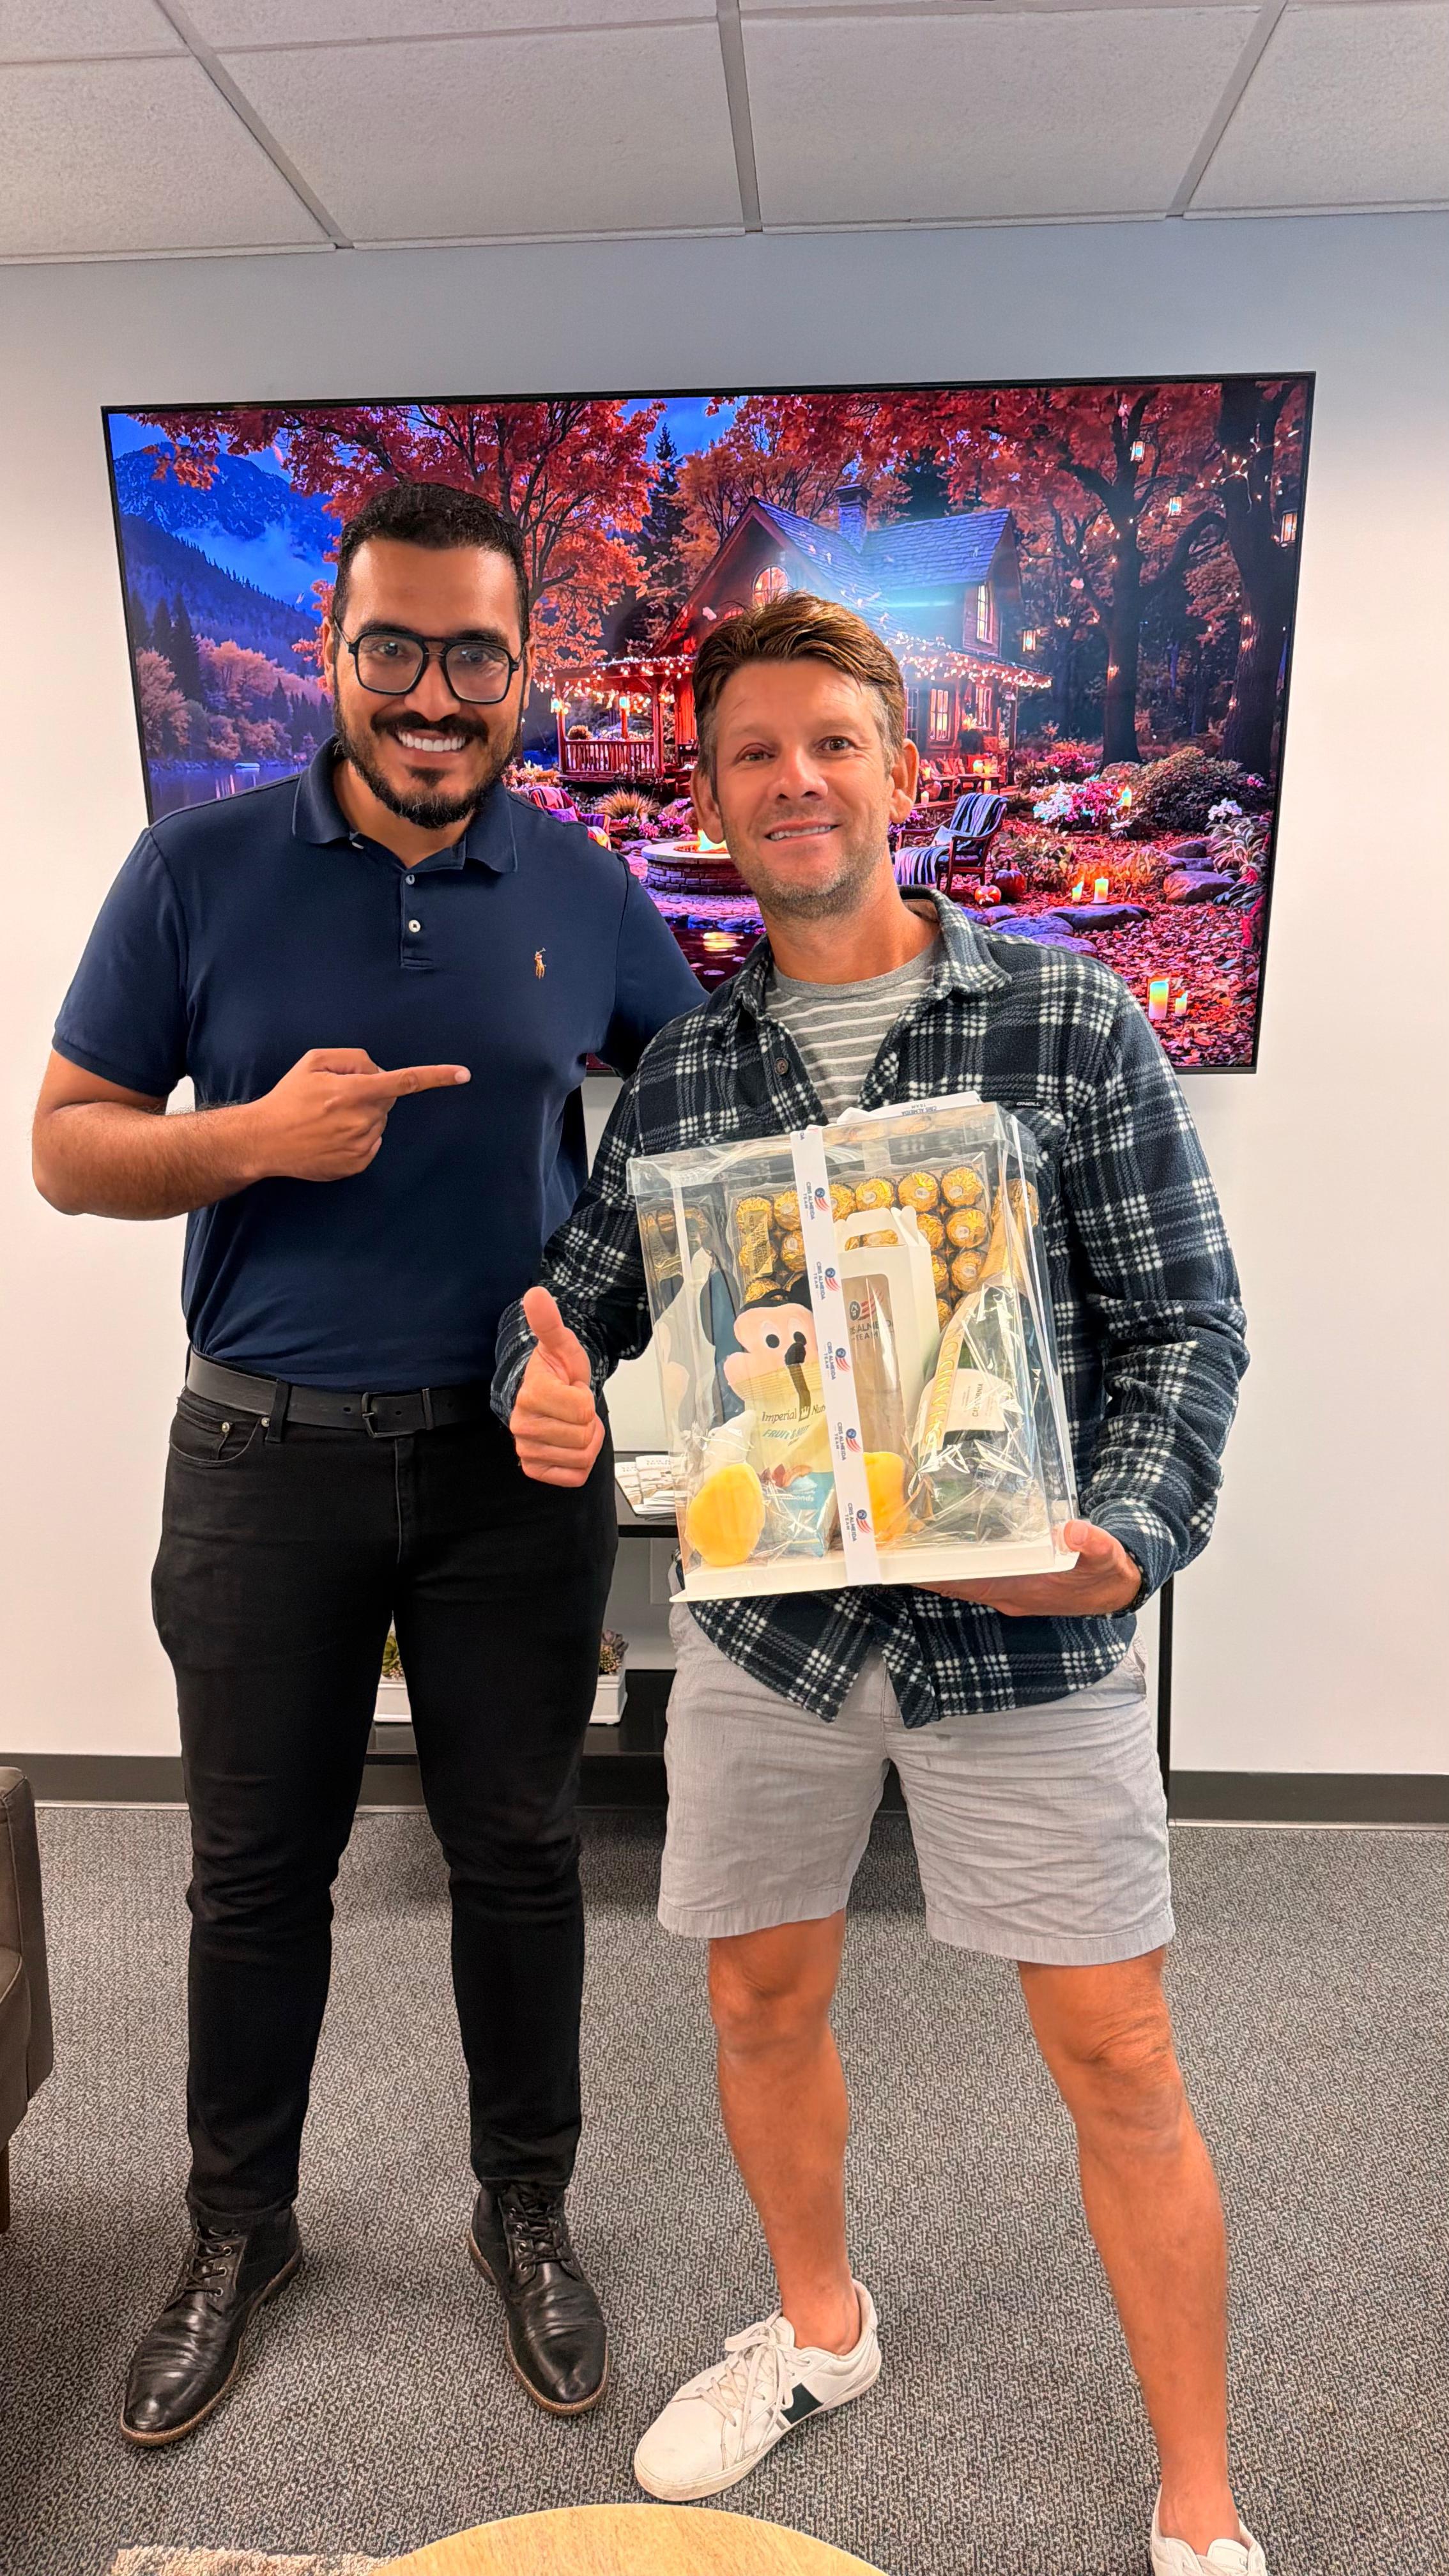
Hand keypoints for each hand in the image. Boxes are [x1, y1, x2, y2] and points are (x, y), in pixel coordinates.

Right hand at [245, 1048, 469, 1182]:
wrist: (264, 1140)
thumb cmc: (288, 1098)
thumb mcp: (314, 1061)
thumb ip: (352, 1057)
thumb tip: (379, 1071)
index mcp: (353, 1091)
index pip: (404, 1081)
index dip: (437, 1076)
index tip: (463, 1074)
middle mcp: (361, 1119)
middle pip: (388, 1100)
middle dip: (372, 1094)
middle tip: (337, 1097)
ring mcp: (360, 1145)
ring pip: (379, 1122)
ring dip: (363, 1116)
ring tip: (328, 1119)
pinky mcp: (356, 1164)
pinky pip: (372, 1144)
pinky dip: (359, 1137)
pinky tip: (331, 1137)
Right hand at [510, 1287, 603, 1486]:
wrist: (545, 1395)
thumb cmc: (557, 1373)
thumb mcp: (562, 1345)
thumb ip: (549, 1322)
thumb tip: (535, 1294)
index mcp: (531, 1394)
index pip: (582, 1409)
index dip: (585, 1398)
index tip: (573, 1389)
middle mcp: (522, 1425)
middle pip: (584, 1437)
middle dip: (588, 1422)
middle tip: (574, 1408)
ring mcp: (527, 1450)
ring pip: (582, 1457)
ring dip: (587, 1441)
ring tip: (572, 1424)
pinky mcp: (534, 1469)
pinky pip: (574, 1476)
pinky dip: (580, 1463)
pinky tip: (569, 1444)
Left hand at [920, 1518, 1140, 1617]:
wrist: (1116, 1588)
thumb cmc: (1106, 1573)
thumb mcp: (1106, 1556)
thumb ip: (1092, 1544)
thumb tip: (1074, 1532)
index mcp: (1026, 1590)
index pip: (972, 1585)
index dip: (941, 1579)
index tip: (910, 1569)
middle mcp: (1011, 1595)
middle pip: (958, 1586)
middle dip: (927, 1574)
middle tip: (895, 1554)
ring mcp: (1010, 1593)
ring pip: (965, 1584)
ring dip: (938, 1573)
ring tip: (908, 1552)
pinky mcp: (1014, 1586)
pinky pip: (977, 1579)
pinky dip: (957, 1569)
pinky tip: (944, 1553)